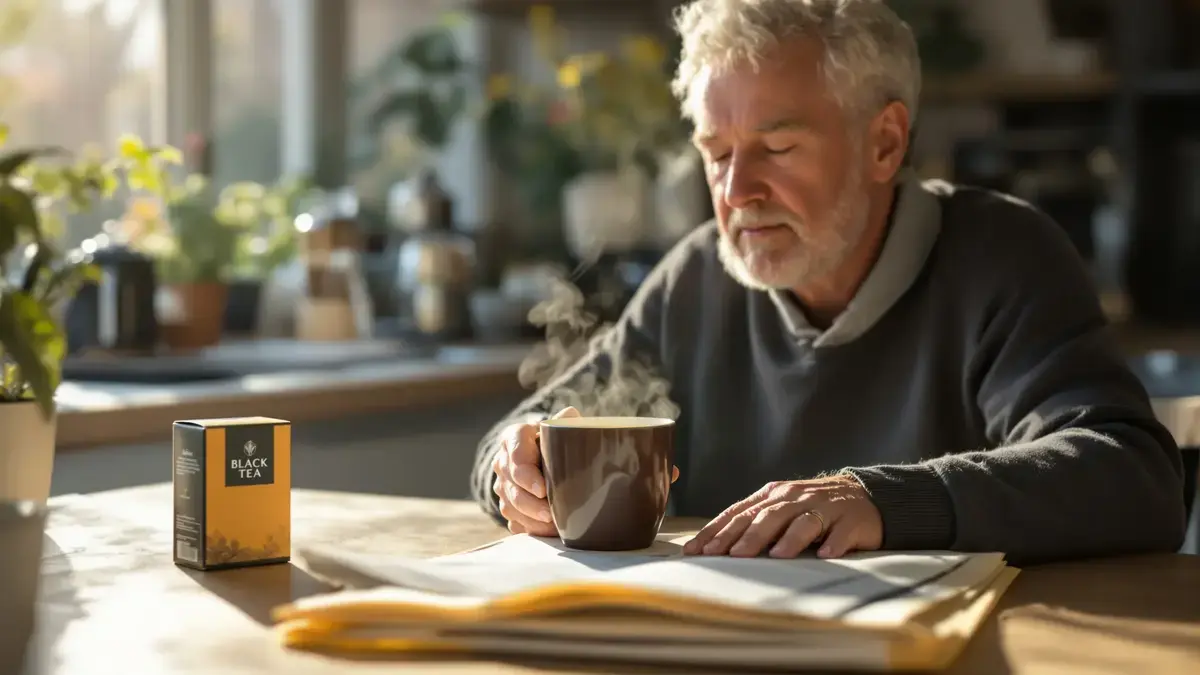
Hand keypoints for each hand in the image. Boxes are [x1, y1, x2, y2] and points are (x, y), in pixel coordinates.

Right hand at [491, 407, 578, 535]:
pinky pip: (514, 521)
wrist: (541, 455)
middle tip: (551, 514)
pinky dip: (531, 529)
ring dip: (532, 520)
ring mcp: (502, 486)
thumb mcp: (557, 427)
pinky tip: (548, 532)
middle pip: (512, 487)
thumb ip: (564, 423)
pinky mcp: (507, 505)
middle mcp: (503, 462)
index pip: (516, 456)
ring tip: (554, 527)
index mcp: (514, 437)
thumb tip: (570, 416)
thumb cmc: (554, 440)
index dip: (527, 475)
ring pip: (511, 507)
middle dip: (531, 504)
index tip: (542, 489)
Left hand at [682, 475, 881, 558]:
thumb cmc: (811, 508)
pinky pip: (841, 533)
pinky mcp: (851, 521)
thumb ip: (752, 522)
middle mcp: (795, 498)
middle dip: (745, 536)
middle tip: (727, 554)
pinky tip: (826, 553)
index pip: (739, 512)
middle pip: (766, 516)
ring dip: (788, 538)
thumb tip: (711, 547)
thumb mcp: (779, 508)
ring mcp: (824, 508)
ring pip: (802, 522)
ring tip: (774, 555)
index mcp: (773, 495)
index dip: (717, 530)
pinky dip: (834, 543)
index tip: (697, 549)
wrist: (864, 496)